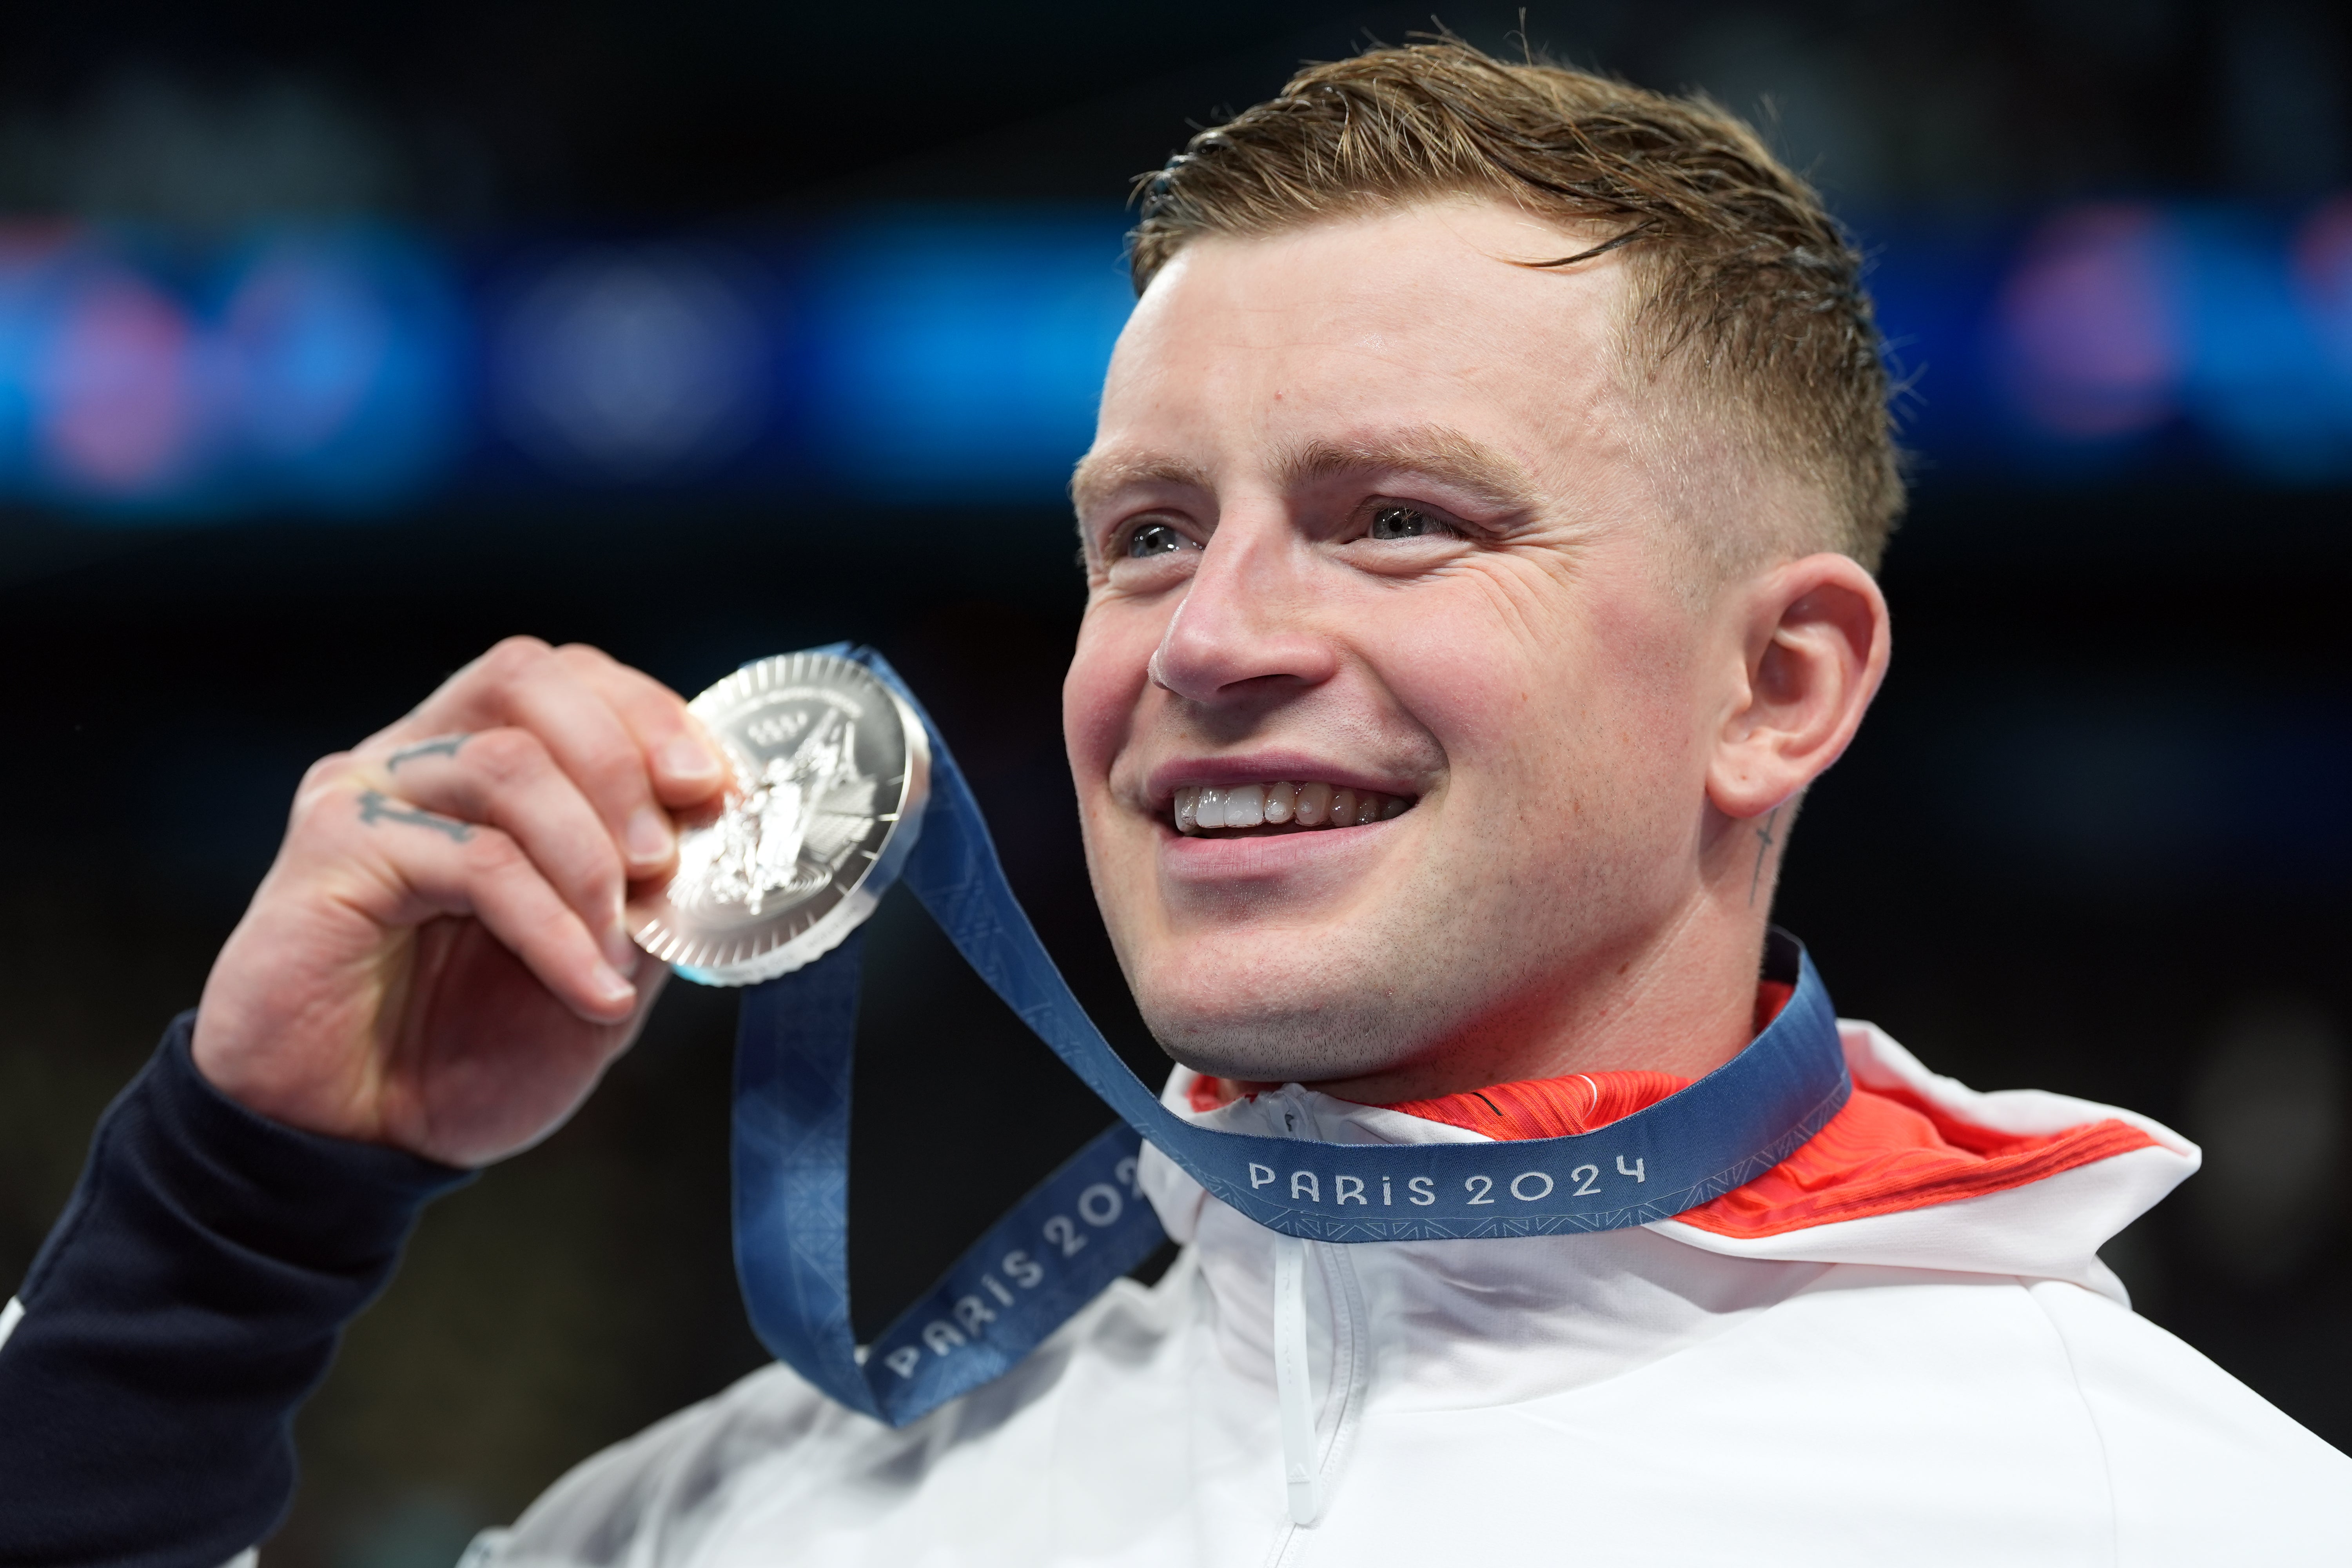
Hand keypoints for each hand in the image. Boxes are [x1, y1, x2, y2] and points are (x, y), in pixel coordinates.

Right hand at [191, 638, 729, 1165]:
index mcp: (481, 766)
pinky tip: (590, 990)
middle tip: (666, 858)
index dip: (652, 717)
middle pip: (530, 678)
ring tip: (620, 950)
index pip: (570, 679)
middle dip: (625, 759)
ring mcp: (368, 795)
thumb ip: (647, 895)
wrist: (357, 1140)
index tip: (718, 790)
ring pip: (508, 765)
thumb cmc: (468, 1050)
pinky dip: (554, 928)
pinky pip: (475, 860)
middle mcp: (420, 758)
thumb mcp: (599, 967)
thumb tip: (716, 836)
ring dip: (592, 859)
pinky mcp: (332, 849)